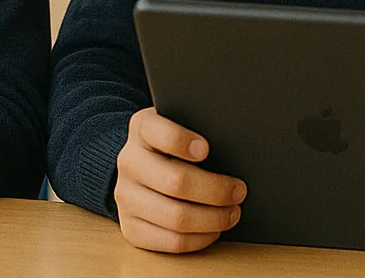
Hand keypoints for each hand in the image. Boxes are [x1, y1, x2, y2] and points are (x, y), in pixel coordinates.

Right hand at [113, 107, 245, 252]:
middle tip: (239, 191)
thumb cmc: (173, 145)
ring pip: (176, 217)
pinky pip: (171, 241)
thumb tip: (235, 147)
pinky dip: (200, 239)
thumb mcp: (180, 124)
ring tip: (232, 213)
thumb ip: (198, 128)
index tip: (206, 149)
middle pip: (176, 181)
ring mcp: (126, 197)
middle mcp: (129, 162)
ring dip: (213, 218)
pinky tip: (214, 229)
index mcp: (142, 128)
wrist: (141, 168)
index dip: (182, 141)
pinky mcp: (131, 227)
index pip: (158, 132)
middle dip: (216, 190)